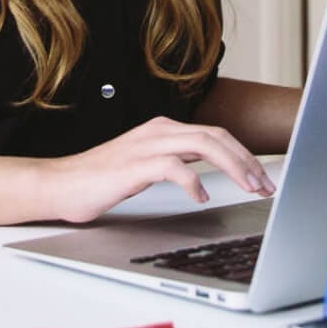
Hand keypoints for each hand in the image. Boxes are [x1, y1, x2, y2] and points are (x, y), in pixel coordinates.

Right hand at [38, 117, 276, 223]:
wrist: (61, 185)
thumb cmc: (100, 180)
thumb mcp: (147, 167)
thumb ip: (176, 162)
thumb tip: (210, 175)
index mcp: (163, 129)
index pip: (216, 135)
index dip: (244, 155)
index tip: (263, 177)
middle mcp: (158, 131)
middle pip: (217, 136)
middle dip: (248, 160)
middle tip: (266, 185)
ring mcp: (146, 145)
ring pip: (203, 145)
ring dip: (233, 166)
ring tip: (248, 188)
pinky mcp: (134, 165)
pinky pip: (174, 167)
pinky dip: (194, 181)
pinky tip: (201, 198)